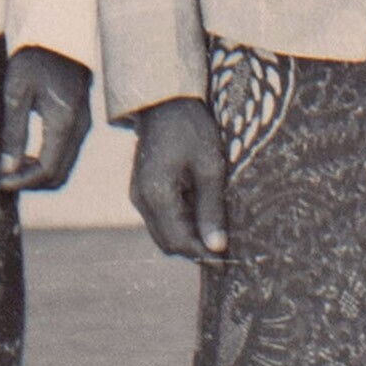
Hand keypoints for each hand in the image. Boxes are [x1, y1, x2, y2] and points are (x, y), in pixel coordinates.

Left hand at [0, 49, 94, 193]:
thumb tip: (7, 168)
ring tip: (12, 168)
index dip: (22, 182)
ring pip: (64, 167)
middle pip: (58, 175)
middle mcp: (79, 128)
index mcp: (64, 122)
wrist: (58, 37)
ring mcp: (83, 126)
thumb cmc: (34, 60)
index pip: (46, 169)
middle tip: (3, 179)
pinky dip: (47, 163)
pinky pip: (67, 155)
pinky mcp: (81, 122)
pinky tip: (27, 155)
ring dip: (38, 175)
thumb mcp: (16, 94)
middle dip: (30, 183)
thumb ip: (13, 133)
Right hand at [130, 95, 231, 261]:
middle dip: (195, 250)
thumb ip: (211, 209)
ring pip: (163, 233)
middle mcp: (141, 200)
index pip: (178, 241)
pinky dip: (181, 224)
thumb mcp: (210, 168)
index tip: (227, 262)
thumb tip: (217, 247)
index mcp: (156, 195)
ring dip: (189, 238)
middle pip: (168, 242)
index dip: (202, 255)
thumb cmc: (192, 130)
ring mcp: (139, 196)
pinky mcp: (143, 190)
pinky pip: (161, 219)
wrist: (165, 103)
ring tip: (218, 235)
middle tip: (226, 253)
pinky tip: (203, 216)